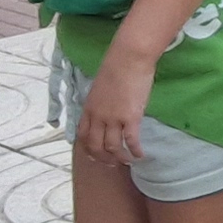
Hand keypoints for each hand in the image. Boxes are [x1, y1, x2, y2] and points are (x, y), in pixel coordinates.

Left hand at [78, 44, 158, 163]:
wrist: (128, 58)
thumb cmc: (116, 67)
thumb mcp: (100, 87)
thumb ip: (100, 103)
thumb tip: (107, 112)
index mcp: (89, 108)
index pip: (82, 135)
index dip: (88, 148)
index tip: (95, 155)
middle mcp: (98, 116)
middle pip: (95, 146)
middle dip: (103, 158)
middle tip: (112, 163)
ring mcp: (113, 118)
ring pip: (112, 148)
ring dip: (120, 158)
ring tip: (128, 161)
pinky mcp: (130, 118)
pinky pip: (131, 141)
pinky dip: (135, 151)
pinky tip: (140, 155)